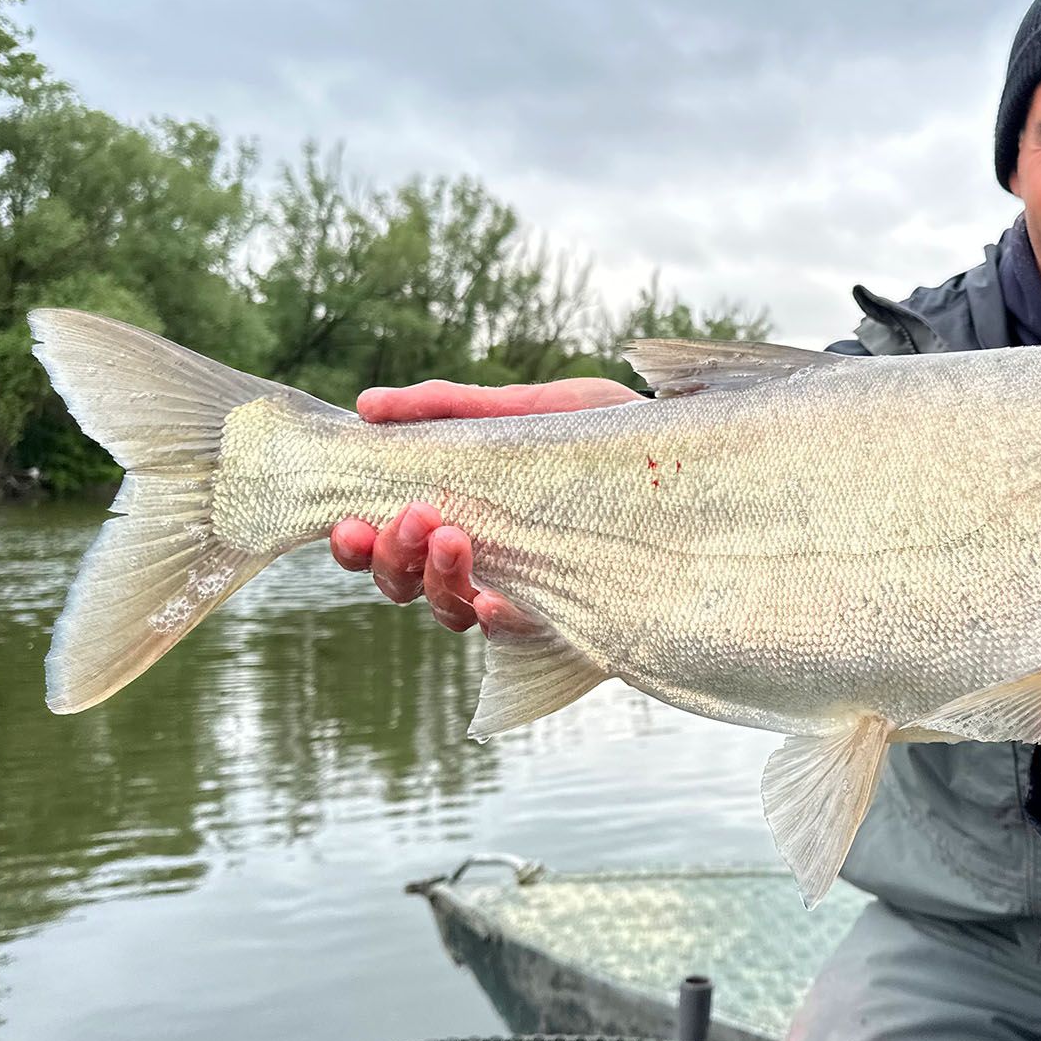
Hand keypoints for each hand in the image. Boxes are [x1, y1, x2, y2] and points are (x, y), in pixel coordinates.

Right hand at [330, 377, 638, 631]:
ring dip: (438, 578)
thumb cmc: (602, 439)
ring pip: (451, 611)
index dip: (356, 546)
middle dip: (392, 558)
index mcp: (459, 521)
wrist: (694, 463)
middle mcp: (481, 568)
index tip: (346, 521)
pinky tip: (496, 598)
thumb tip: (368, 403)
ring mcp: (522, 597)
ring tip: (451, 535)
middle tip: (412, 517)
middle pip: (405, 587)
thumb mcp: (527, 410)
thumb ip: (450, 407)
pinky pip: (520, 636)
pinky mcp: (569, 618)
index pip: (387, 549)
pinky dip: (499, 618)